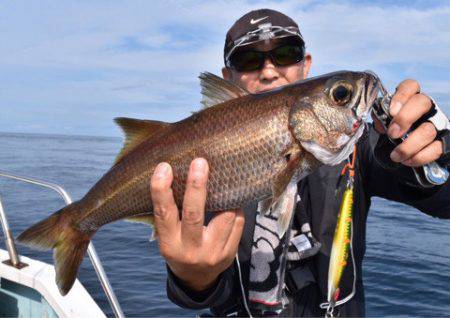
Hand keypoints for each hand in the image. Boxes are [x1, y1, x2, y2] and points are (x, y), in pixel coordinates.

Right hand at [150, 158, 244, 290]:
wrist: (196, 278)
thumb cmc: (180, 246)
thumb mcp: (168, 234)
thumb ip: (171, 212)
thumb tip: (179, 172)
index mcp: (169, 243)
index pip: (163, 214)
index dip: (162, 190)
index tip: (164, 167)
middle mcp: (190, 250)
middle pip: (194, 215)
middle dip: (197, 187)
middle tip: (199, 162)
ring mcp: (213, 254)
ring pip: (224, 217)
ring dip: (225, 196)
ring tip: (223, 180)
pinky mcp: (230, 254)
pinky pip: (238, 222)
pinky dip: (235, 207)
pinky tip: (231, 201)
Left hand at [372, 79, 442, 166]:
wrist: (399, 154)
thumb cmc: (392, 134)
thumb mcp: (382, 125)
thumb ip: (380, 119)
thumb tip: (378, 118)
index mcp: (409, 100)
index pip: (410, 86)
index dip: (402, 96)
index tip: (391, 111)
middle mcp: (426, 108)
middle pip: (422, 102)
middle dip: (405, 118)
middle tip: (392, 134)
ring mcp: (436, 124)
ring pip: (428, 130)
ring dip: (408, 146)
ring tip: (395, 155)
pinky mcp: (442, 142)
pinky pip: (436, 149)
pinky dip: (419, 157)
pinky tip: (406, 160)